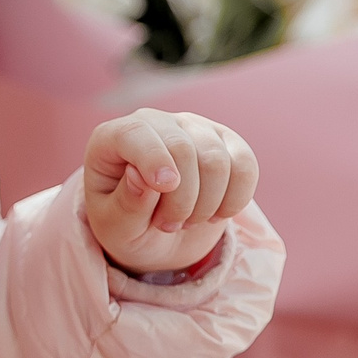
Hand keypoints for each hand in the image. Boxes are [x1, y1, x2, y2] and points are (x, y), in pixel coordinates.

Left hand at [81, 109, 257, 276]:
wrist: (158, 235)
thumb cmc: (128, 226)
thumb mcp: (115, 227)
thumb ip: (125, 204)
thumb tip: (140, 176)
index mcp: (111, 139)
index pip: (135, 133)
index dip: (152, 157)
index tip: (164, 186)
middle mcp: (154, 123)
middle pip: (182, 149)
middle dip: (181, 200)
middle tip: (168, 225)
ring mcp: (193, 128)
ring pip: (216, 160)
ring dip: (206, 204)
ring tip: (186, 221)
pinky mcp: (226, 142)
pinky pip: (245, 165)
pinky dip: (235, 199)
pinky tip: (217, 214)